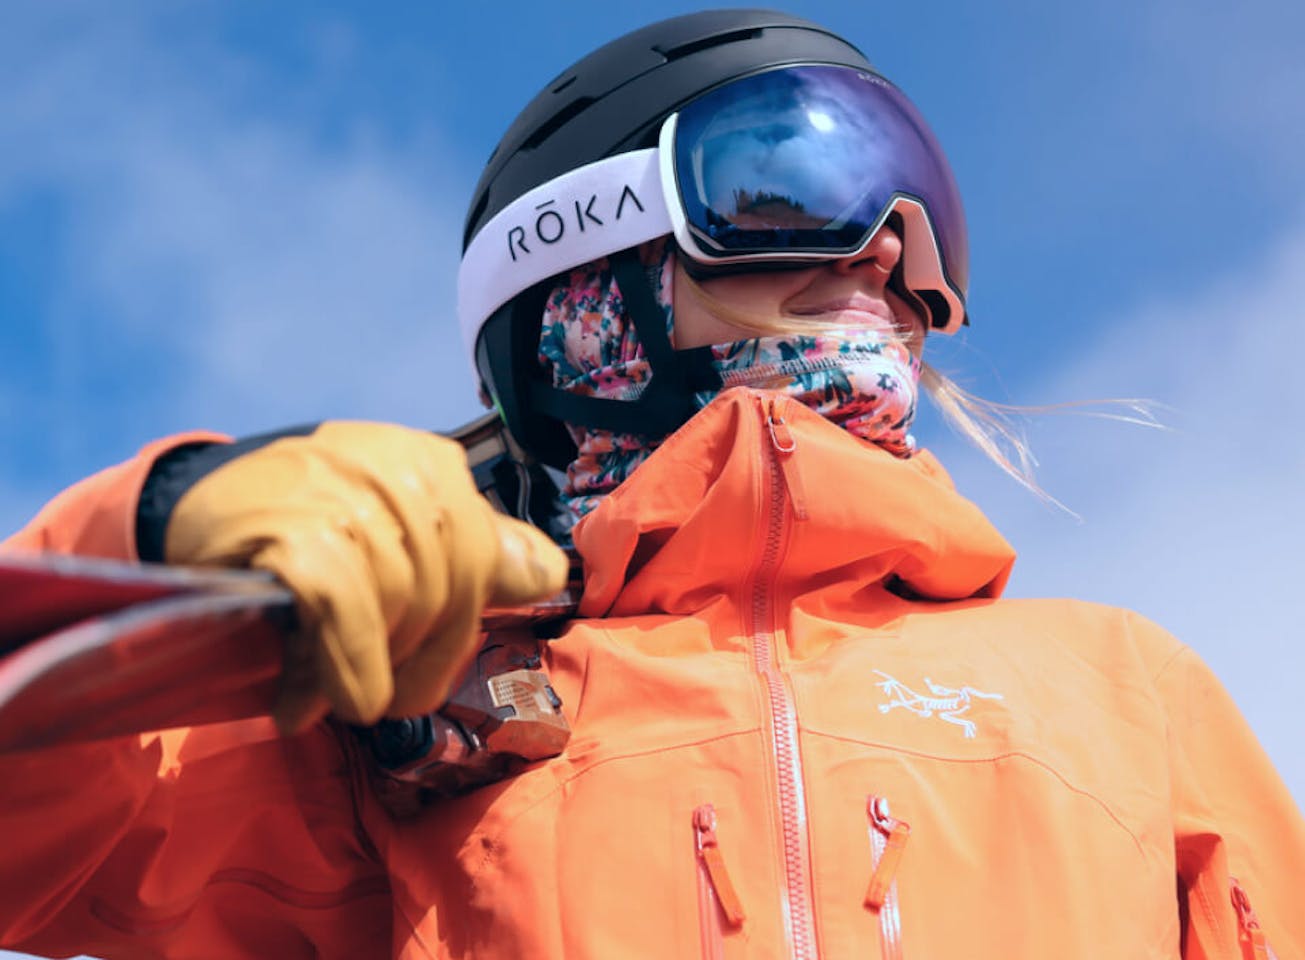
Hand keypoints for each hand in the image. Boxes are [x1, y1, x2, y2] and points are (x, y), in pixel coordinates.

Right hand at [163, 421, 566, 732]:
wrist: (189, 511)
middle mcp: (400, 469)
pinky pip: (349, 612)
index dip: (456, 630)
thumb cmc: (300, 530)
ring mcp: (349, 493)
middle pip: (453, 593)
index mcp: (433, 466)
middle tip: (369, 691)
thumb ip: (476, 554)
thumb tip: (548, 574)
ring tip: (323, 691)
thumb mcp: (393, 532)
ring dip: (365, 672)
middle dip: (415, 659)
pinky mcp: (296, 531)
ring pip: (404, 608)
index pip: (493, 564)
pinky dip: (343, 665)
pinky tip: (322, 699)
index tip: (414, 659)